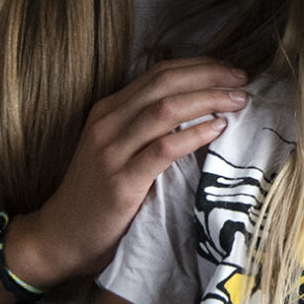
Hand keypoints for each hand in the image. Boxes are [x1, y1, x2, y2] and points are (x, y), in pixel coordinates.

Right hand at [4, 58, 247, 287]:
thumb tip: (199, 112)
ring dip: (208, 99)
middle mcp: (107, 123)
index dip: (199, 67)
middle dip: (209, 75)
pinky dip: (194, 135)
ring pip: (166, 109)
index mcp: (108, 110)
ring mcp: (111, 151)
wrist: (61, 236)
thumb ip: (147, 129)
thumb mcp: (117, 150)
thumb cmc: (97, 197)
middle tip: (243, 79)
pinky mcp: (120, 181)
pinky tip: (218, 128)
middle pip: (165, 82)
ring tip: (238, 100)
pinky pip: (163, 149)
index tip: (230, 71)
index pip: (158, 73)